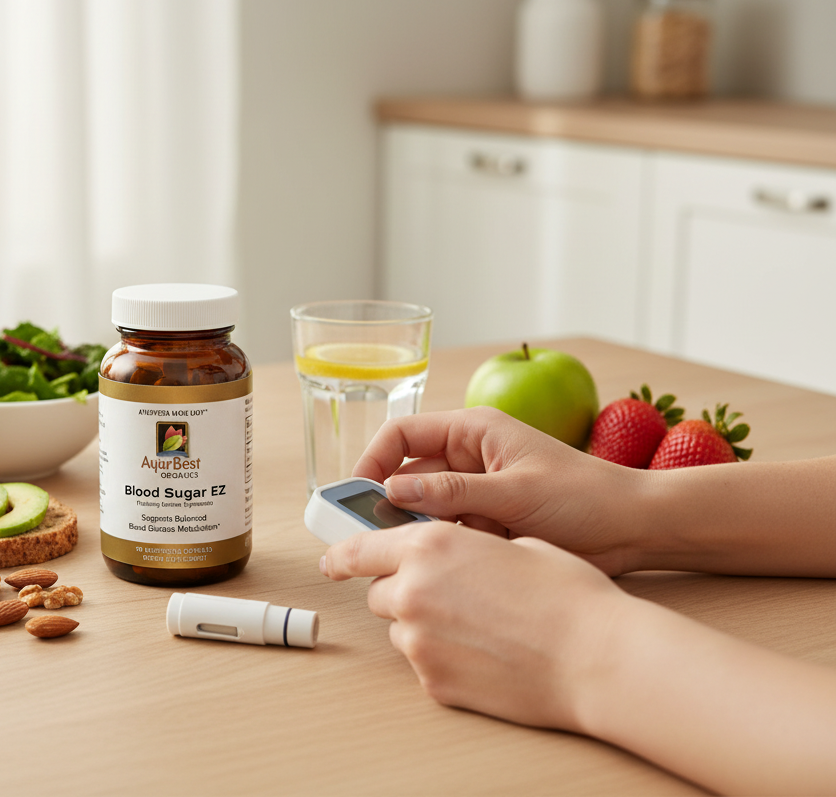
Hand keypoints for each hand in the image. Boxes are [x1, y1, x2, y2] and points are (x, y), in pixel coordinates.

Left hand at [321, 520, 628, 731]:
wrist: (597, 658)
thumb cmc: (567, 595)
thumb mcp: (513, 543)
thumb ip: (464, 546)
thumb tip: (452, 553)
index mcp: (429, 546)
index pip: (358, 548)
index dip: (342, 554)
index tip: (332, 561)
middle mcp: (412, 591)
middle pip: (381, 593)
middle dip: (405, 591)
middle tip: (452, 596)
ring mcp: (419, 642)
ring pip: (403, 630)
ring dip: (426, 626)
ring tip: (481, 628)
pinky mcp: (433, 682)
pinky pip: (426, 664)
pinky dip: (446, 659)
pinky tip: (488, 655)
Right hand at [352, 407, 643, 575]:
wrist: (636, 529)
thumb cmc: (586, 497)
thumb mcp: (515, 492)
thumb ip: (452, 492)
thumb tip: (394, 490)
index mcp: (474, 431)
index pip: (403, 434)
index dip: (374, 460)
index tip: (357, 495)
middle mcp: (469, 457)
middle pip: (408, 473)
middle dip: (391, 503)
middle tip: (372, 535)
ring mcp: (478, 491)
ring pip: (426, 508)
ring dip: (422, 529)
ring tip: (418, 552)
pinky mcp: (488, 521)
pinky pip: (450, 532)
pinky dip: (448, 547)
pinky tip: (455, 562)